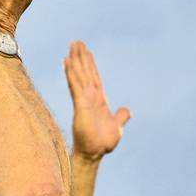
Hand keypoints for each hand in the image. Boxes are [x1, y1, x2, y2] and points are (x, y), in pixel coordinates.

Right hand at [64, 41, 130, 160]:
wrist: (95, 153)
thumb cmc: (103, 142)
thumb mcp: (117, 126)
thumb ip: (121, 117)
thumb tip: (128, 111)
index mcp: (99, 100)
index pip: (94, 77)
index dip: (90, 64)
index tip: (86, 52)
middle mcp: (90, 96)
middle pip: (85, 72)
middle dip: (81, 57)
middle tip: (76, 42)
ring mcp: (84, 99)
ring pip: (79, 75)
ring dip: (75, 60)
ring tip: (71, 46)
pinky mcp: (80, 104)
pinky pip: (75, 85)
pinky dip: (71, 73)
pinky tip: (67, 62)